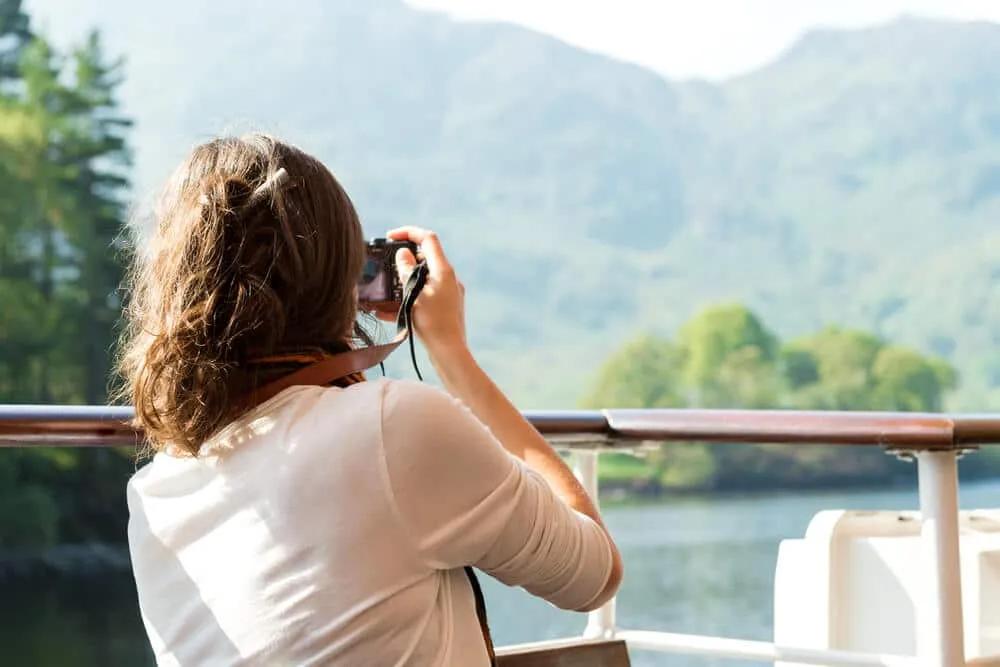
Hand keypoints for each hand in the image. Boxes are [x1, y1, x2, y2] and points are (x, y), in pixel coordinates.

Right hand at [386, 227, 467, 358]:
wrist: (448, 352)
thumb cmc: (433, 323)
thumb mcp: (415, 294)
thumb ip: (407, 271)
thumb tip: (403, 253)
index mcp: (443, 270)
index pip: (428, 239)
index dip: (408, 232)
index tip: (390, 236)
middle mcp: (448, 279)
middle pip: (425, 258)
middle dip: (403, 261)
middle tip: (386, 267)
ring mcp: (447, 294)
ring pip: (421, 280)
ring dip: (402, 283)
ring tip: (384, 292)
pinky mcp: (444, 309)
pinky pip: (422, 298)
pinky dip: (407, 300)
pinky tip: (387, 312)